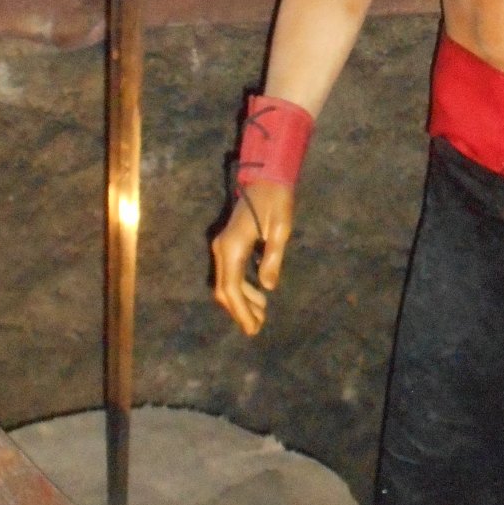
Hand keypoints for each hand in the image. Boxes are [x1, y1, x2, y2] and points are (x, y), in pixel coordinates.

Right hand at [212, 180, 293, 335]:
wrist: (266, 176)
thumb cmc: (277, 200)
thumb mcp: (281, 229)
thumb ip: (272, 258)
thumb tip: (267, 287)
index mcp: (233, 247)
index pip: (231, 288)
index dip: (240, 311)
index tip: (252, 328)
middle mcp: (222, 248)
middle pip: (224, 289)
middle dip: (239, 310)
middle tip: (257, 328)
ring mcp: (223, 245)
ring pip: (225, 282)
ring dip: (241, 299)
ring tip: (262, 314)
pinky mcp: (228, 243)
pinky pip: (229, 272)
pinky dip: (241, 286)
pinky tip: (257, 293)